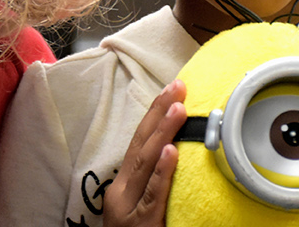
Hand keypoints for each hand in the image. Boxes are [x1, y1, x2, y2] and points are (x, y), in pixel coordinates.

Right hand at [103, 80, 186, 226]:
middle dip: (158, 113)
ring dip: (162, 133)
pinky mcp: (141, 225)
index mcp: (122, 185)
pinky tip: (170, 152)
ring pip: (145, 163)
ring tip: (177, 108)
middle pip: (139, 145)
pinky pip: (153, 195)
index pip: (137, 141)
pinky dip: (161, 172)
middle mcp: (121, 192)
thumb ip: (153, 181)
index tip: (170, 90)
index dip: (153, 114)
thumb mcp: (142, 205)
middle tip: (178, 86)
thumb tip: (175, 149)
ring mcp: (128, 209)